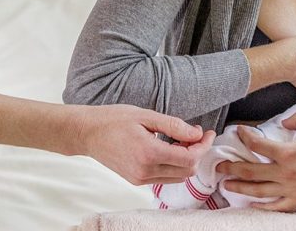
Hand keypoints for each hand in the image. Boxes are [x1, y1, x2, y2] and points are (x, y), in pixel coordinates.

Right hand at [75, 104, 214, 184]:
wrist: (88, 133)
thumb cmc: (113, 119)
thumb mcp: (146, 115)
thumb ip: (174, 126)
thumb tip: (197, 134)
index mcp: (149, 153)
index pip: (189, 157)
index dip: (203, 145)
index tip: (207, 132)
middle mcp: (145, 171)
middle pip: (188, 170)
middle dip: (197, 152)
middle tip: (195, 134)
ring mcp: (140, 178)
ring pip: (178, 177)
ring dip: (186, 160)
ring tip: (181, 140)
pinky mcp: (136, 180)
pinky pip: (164, 177)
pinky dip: (173, 165)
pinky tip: (169, 148)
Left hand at [215, 120, 295, 211]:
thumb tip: (284, 120)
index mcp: (287, 153)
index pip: (256, 144)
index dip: (244, 136)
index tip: (238, 132)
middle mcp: (284, 173)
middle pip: (250, 171)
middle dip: (231, 167)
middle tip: (218, 165)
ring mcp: (290, 188)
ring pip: (258, 190)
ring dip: (240, 187)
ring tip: (226, 185)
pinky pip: (276, 206)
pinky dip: (262, 206)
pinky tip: (251, 204)